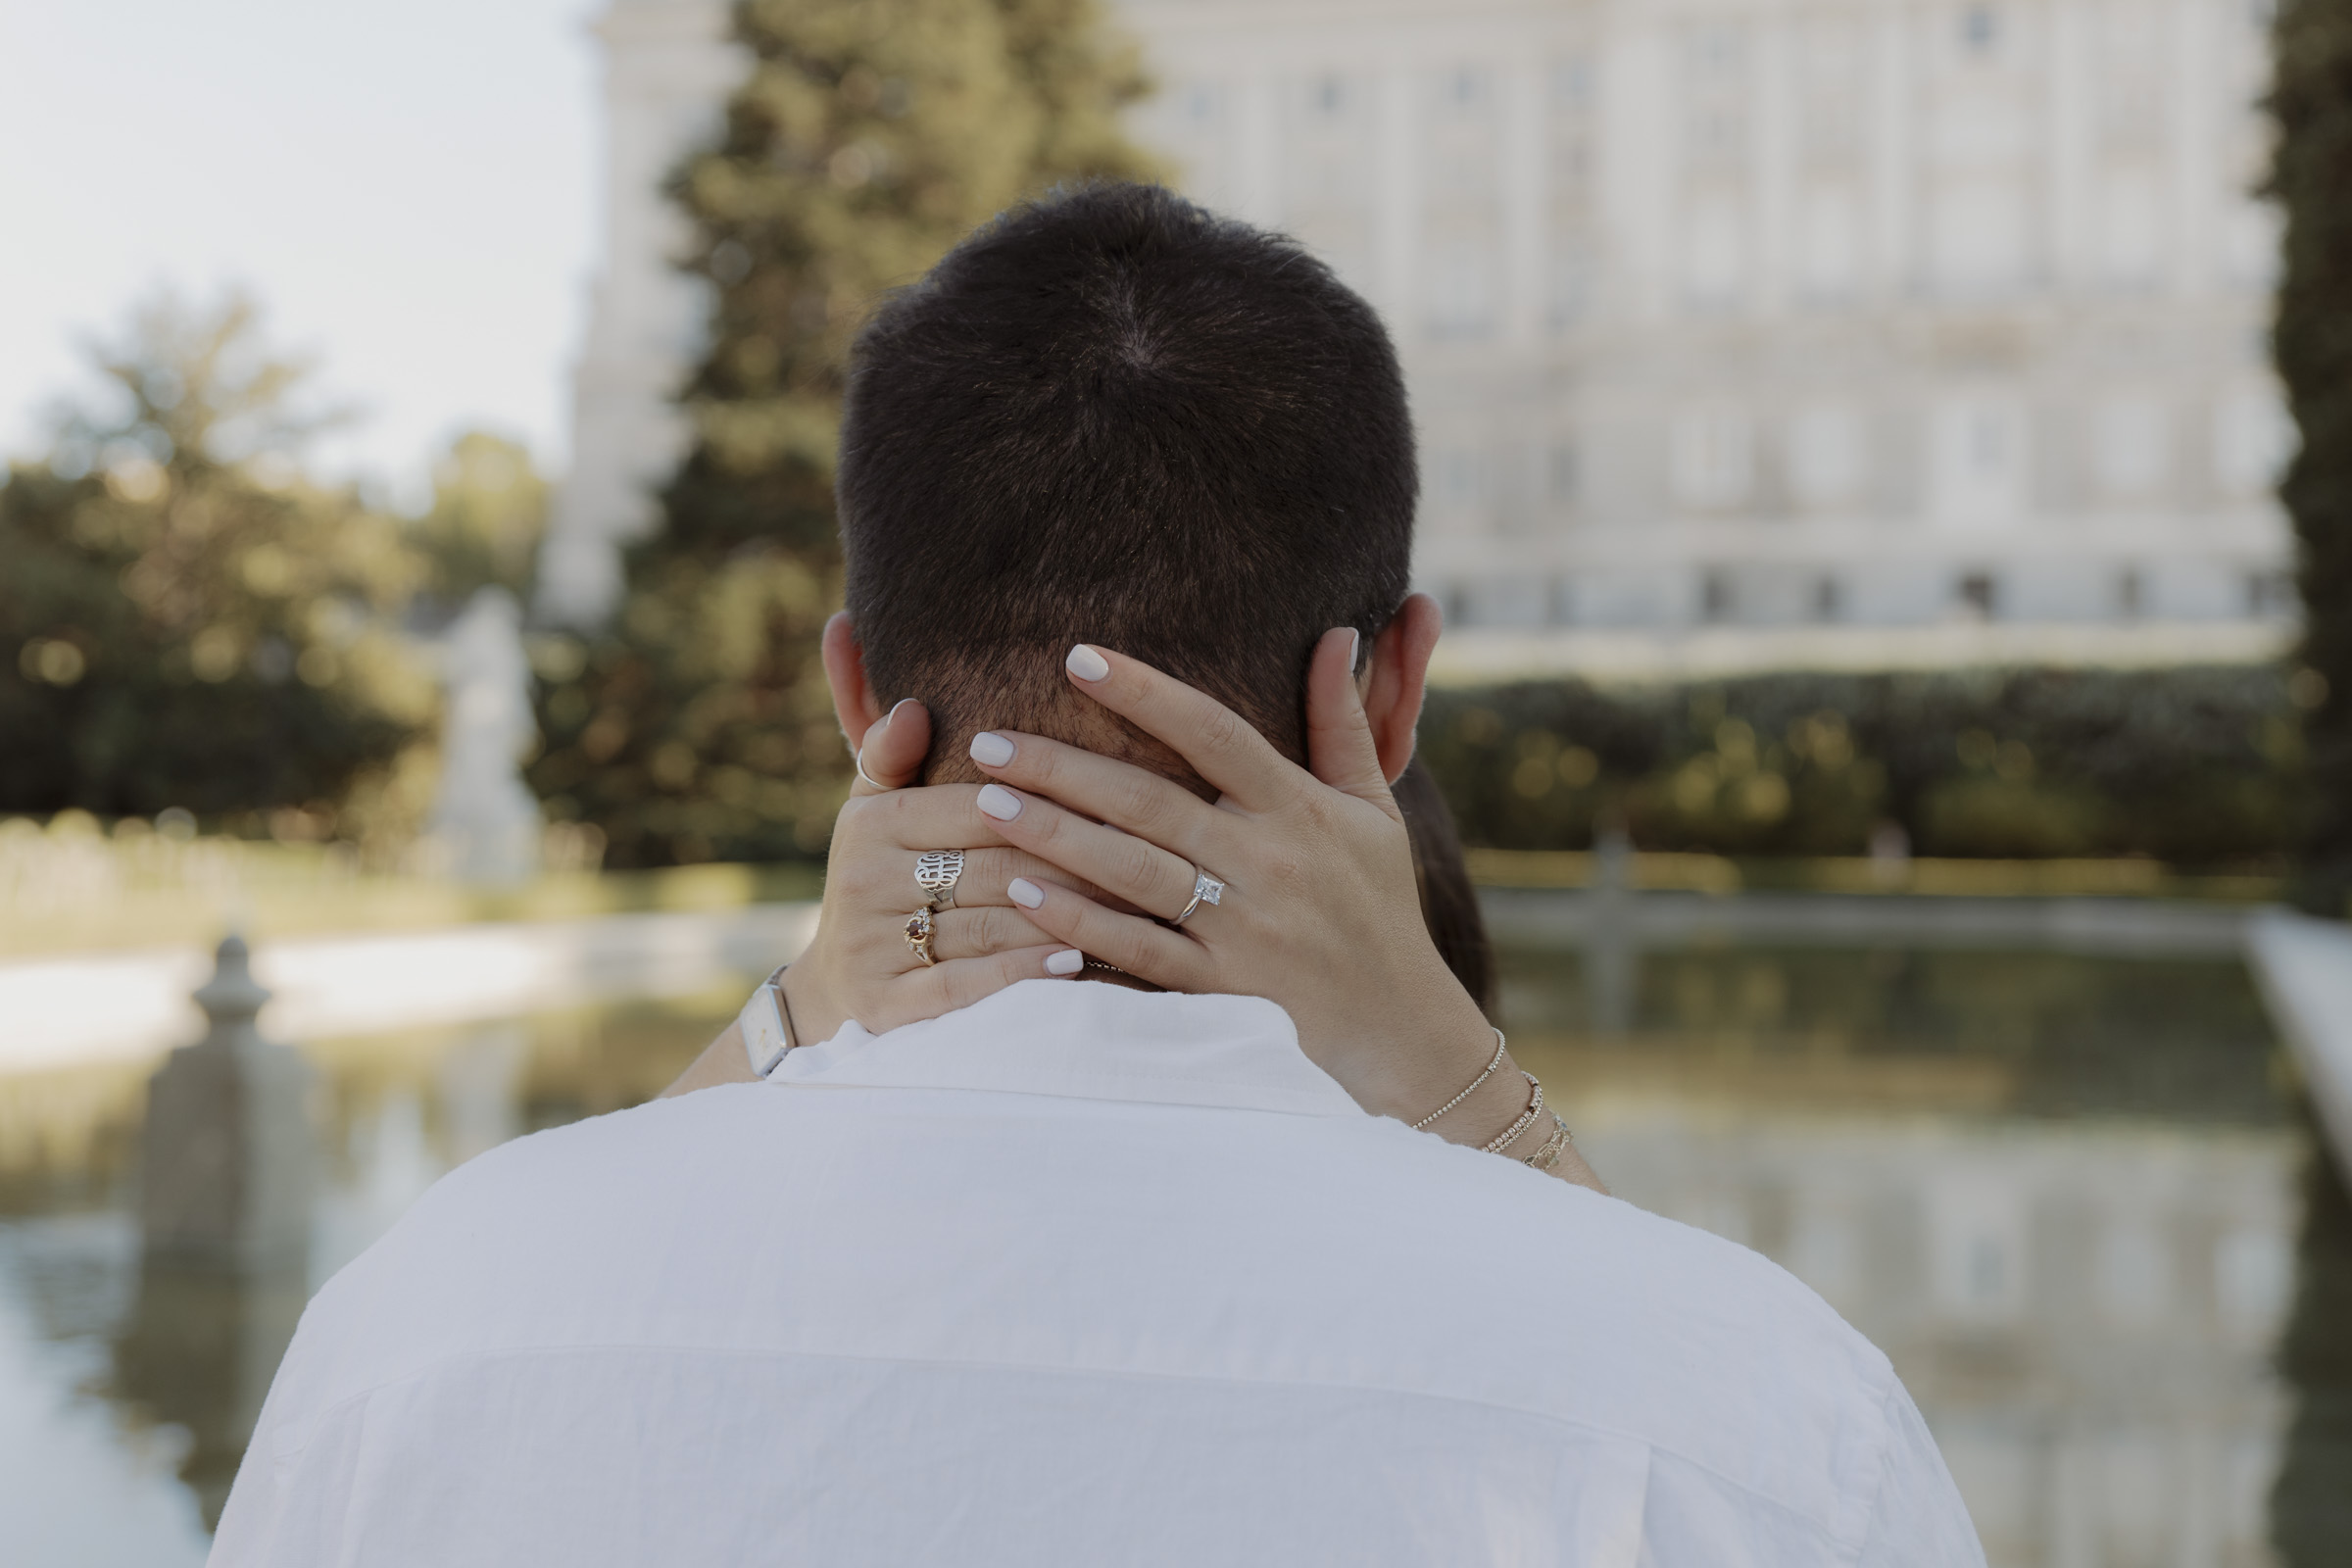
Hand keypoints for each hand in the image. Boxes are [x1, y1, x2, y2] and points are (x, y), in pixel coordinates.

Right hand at [660, 695, 1093, 1095]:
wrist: (836, 988)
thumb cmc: (884, 879)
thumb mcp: (877, 811)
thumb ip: (895, 754)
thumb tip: (914, 706)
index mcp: (870, 822)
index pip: (978, 805)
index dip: (1055, 800)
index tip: (1128, 799)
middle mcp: (864, 881)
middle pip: (995, 866)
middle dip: (1079, 863)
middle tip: (1154, 860)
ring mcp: (874, 948)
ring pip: (989, 924)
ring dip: (1067, 918)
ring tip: (1136, 909)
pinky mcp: (887, 1006)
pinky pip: (966, 985)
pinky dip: (1023, 972)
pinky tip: (1077, 962)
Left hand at [960, 632, 1597, 1187]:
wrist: (1399, 1031)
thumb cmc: (1378, 907)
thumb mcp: (1374, 810)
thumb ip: (1344, 723)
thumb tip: (1339, 633)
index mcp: (1299, 809)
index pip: (1213, 732)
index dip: (1145, 693)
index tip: (1079, 658)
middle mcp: (1266, 863)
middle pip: (1149, 801)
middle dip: (1062, 767)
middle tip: (990, 741)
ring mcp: (1239, 930)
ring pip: (1131, 872)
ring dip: (1054, 835)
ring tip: (985, 802)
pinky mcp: (1216, 989)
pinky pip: (1134, 950)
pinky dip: (1077, 922)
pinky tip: (1022, 892)